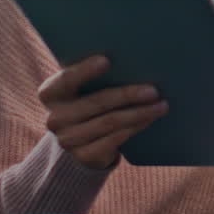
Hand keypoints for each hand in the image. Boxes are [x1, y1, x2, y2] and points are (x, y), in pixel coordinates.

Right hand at [37, 54, 166, 169]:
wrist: (83, 139)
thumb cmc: (90, 98)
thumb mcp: (87, 85)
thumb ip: (99, 73)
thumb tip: (132, 56)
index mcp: (51, 93)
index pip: (66, 80)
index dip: (85, 71)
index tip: (107, 60)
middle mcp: (55, 118)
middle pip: (96, 103)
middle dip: (128, 95)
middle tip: (153, 90)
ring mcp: (67, 140)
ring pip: (109, 122)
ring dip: (139, 113)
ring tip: (161, 105)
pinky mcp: (83, 156)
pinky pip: (114, 139)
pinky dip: (135, 127)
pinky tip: (150, 119)